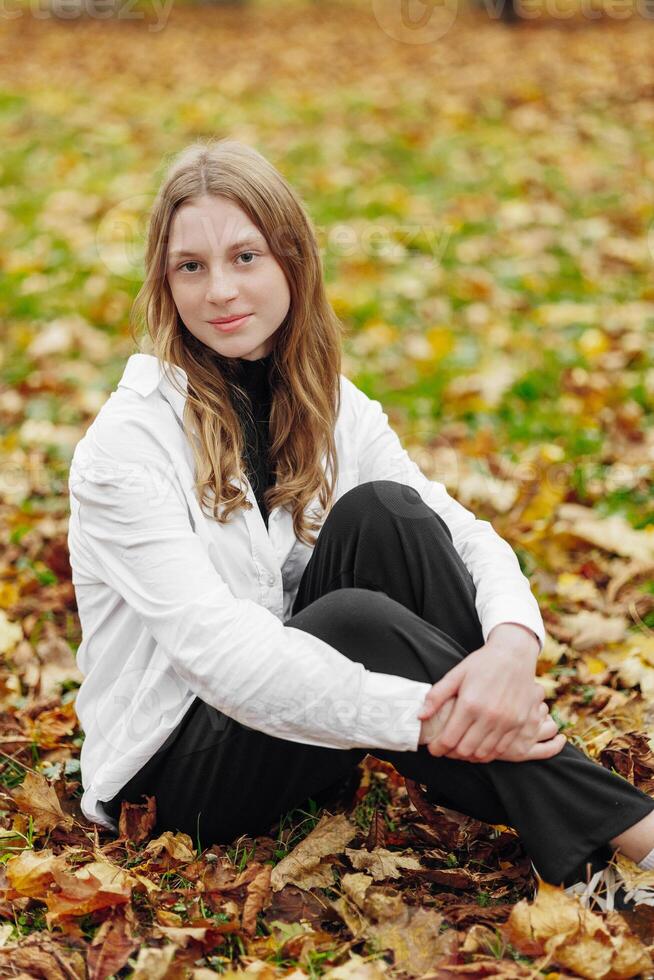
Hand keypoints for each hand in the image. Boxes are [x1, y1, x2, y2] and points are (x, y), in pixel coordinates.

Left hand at [416, 630, 549, 761]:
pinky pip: (501, 749)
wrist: (514, 655)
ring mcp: (507, 722)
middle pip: (465, 751)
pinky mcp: (519, 724)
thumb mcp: (456, 674)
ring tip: (461, 749)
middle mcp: (489, 716)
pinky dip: (488, 753)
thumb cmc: (483, 663)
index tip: (433, 748)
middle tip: (446, 748)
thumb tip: (420, 715)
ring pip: (483, 754)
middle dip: (451, 753)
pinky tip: (479, 747)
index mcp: (470, 704)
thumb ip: (436, 696)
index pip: (449, 739)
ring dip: (469, 756)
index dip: (438, 748)